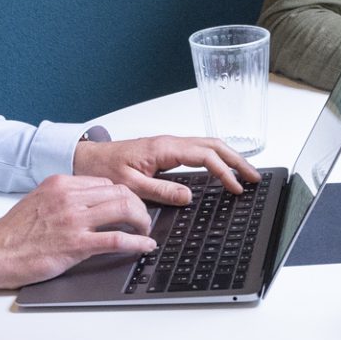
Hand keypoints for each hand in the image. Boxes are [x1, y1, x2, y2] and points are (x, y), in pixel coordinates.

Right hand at [0, 173, 157, 292]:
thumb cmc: (12, 233)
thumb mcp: (39, 201)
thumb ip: (64, 197)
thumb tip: (90, 202)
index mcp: (61, 183)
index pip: (106, 182)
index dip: (124, 194)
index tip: (131, 205)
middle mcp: (70, 197)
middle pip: (121, 191)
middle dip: (138, 205)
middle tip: (143, 219)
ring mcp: (74, 220)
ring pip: (125, 209)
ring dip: (142, 221)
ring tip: (145, 231)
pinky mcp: (76, 244)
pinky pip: (118, 239)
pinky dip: (138, 242)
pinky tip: (144, 246)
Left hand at [73, 134, 262, 202]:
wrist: (85, 158)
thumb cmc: (103, 170)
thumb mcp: (130, 186)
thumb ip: (160, 191)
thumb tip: (188, 196)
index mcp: (164, 149)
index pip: (205, 157)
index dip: (224, 172)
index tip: (235, 188)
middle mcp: (170, 143)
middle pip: (214, 145)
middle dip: (237, 160)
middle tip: (254, 177)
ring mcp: (170, 145)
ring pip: (209, 145)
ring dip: (229, 157)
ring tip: (245, 173)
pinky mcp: (167, 150)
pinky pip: (199, 150)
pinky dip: (216, 157)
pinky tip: (222, 168)